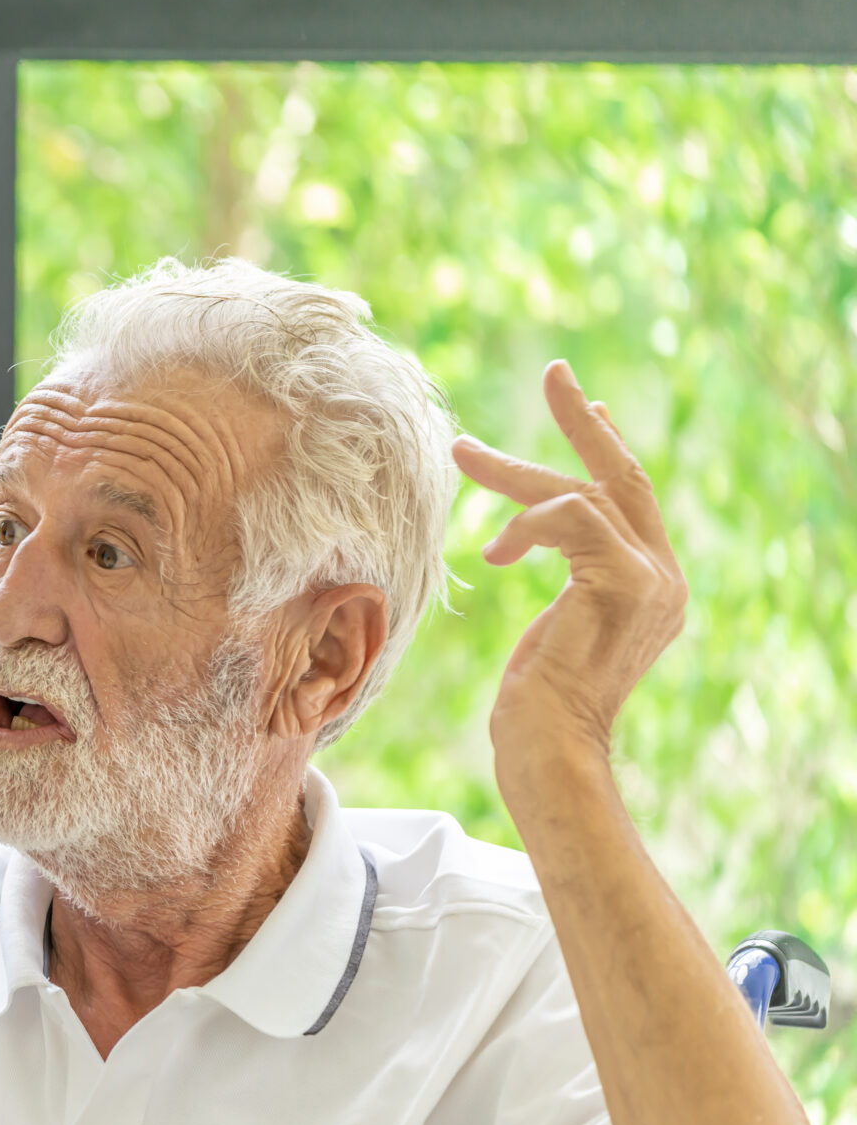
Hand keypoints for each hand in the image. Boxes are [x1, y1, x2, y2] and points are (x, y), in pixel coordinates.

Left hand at [453, 360, 687, 766]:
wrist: (550, 752)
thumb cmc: (534, 706)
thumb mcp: (555, 629)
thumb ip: (567, 579)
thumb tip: (535, 535)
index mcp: (651, 586)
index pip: (631, 500)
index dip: (604, 448)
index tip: (586, 405)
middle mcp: (664, 578)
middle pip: (622, 478)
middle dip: (583, 423)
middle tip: (553, 372)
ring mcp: (653, 581)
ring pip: (584, 492)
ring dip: (514, 472)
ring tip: (460, 453)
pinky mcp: (626, 584)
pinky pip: (573, 519)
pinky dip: (527, 522)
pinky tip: (494, 551)